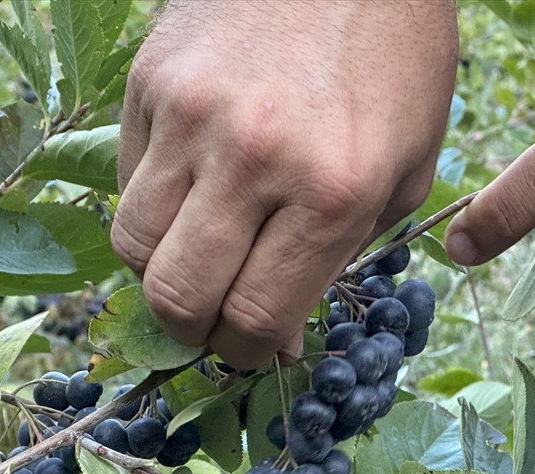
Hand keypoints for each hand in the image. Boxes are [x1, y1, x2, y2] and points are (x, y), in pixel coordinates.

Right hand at [113, 0, 457, 367]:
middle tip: (214, 322)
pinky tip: (192, 195)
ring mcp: (192, 116)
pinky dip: (153, 209)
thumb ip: (342, 255)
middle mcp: (255, 158)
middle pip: (177, 294)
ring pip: (134, 245)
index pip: (255, 314)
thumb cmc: (396, 61)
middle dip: (194, 329)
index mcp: (334, 190)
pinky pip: (128, 181)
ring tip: (199, 259)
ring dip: (163, 272)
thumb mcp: (406, 171)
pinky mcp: (151, 82)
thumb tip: (274, 324)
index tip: (254, 347)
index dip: (248, 350)